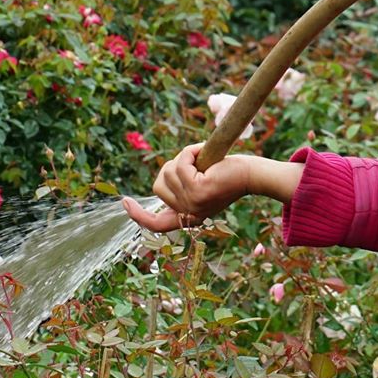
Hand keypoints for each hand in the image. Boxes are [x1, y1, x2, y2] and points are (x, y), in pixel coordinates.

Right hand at [122, 144, 251, 231]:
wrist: (252, 174)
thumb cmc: (228, 174)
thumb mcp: (200, 186)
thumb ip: (182, 187)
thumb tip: (163, 179)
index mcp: (187, 217)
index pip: (157, 224)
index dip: (138, 215)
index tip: (125, 202)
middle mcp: (188, 215)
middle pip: (159, 184)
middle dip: (173, 167)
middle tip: (197, 165)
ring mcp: (192, 204)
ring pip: (169, 171)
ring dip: (184, 157)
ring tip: (205, 160)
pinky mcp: (198, 191)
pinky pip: (180, 163)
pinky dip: (190, 152)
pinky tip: (205, 154)